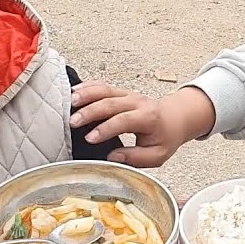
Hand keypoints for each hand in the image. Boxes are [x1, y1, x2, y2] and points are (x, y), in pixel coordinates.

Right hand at [69, 82, 215, 166]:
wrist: (174, 117)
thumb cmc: (165, 136)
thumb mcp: (158, 155)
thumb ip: (136, 158)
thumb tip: (113, 158)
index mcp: (148, 118)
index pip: (125, 120)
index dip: (106, 128)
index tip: (91, 138)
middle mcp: (137, 102)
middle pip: (111, 102)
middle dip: (90, 112)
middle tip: (74, 122)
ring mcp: (127, 94)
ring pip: (104, 90)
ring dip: (86, 95)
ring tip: (70, 103)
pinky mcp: (120, 92)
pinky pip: (102, 85)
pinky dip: (87, 87)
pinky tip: (74, 92)